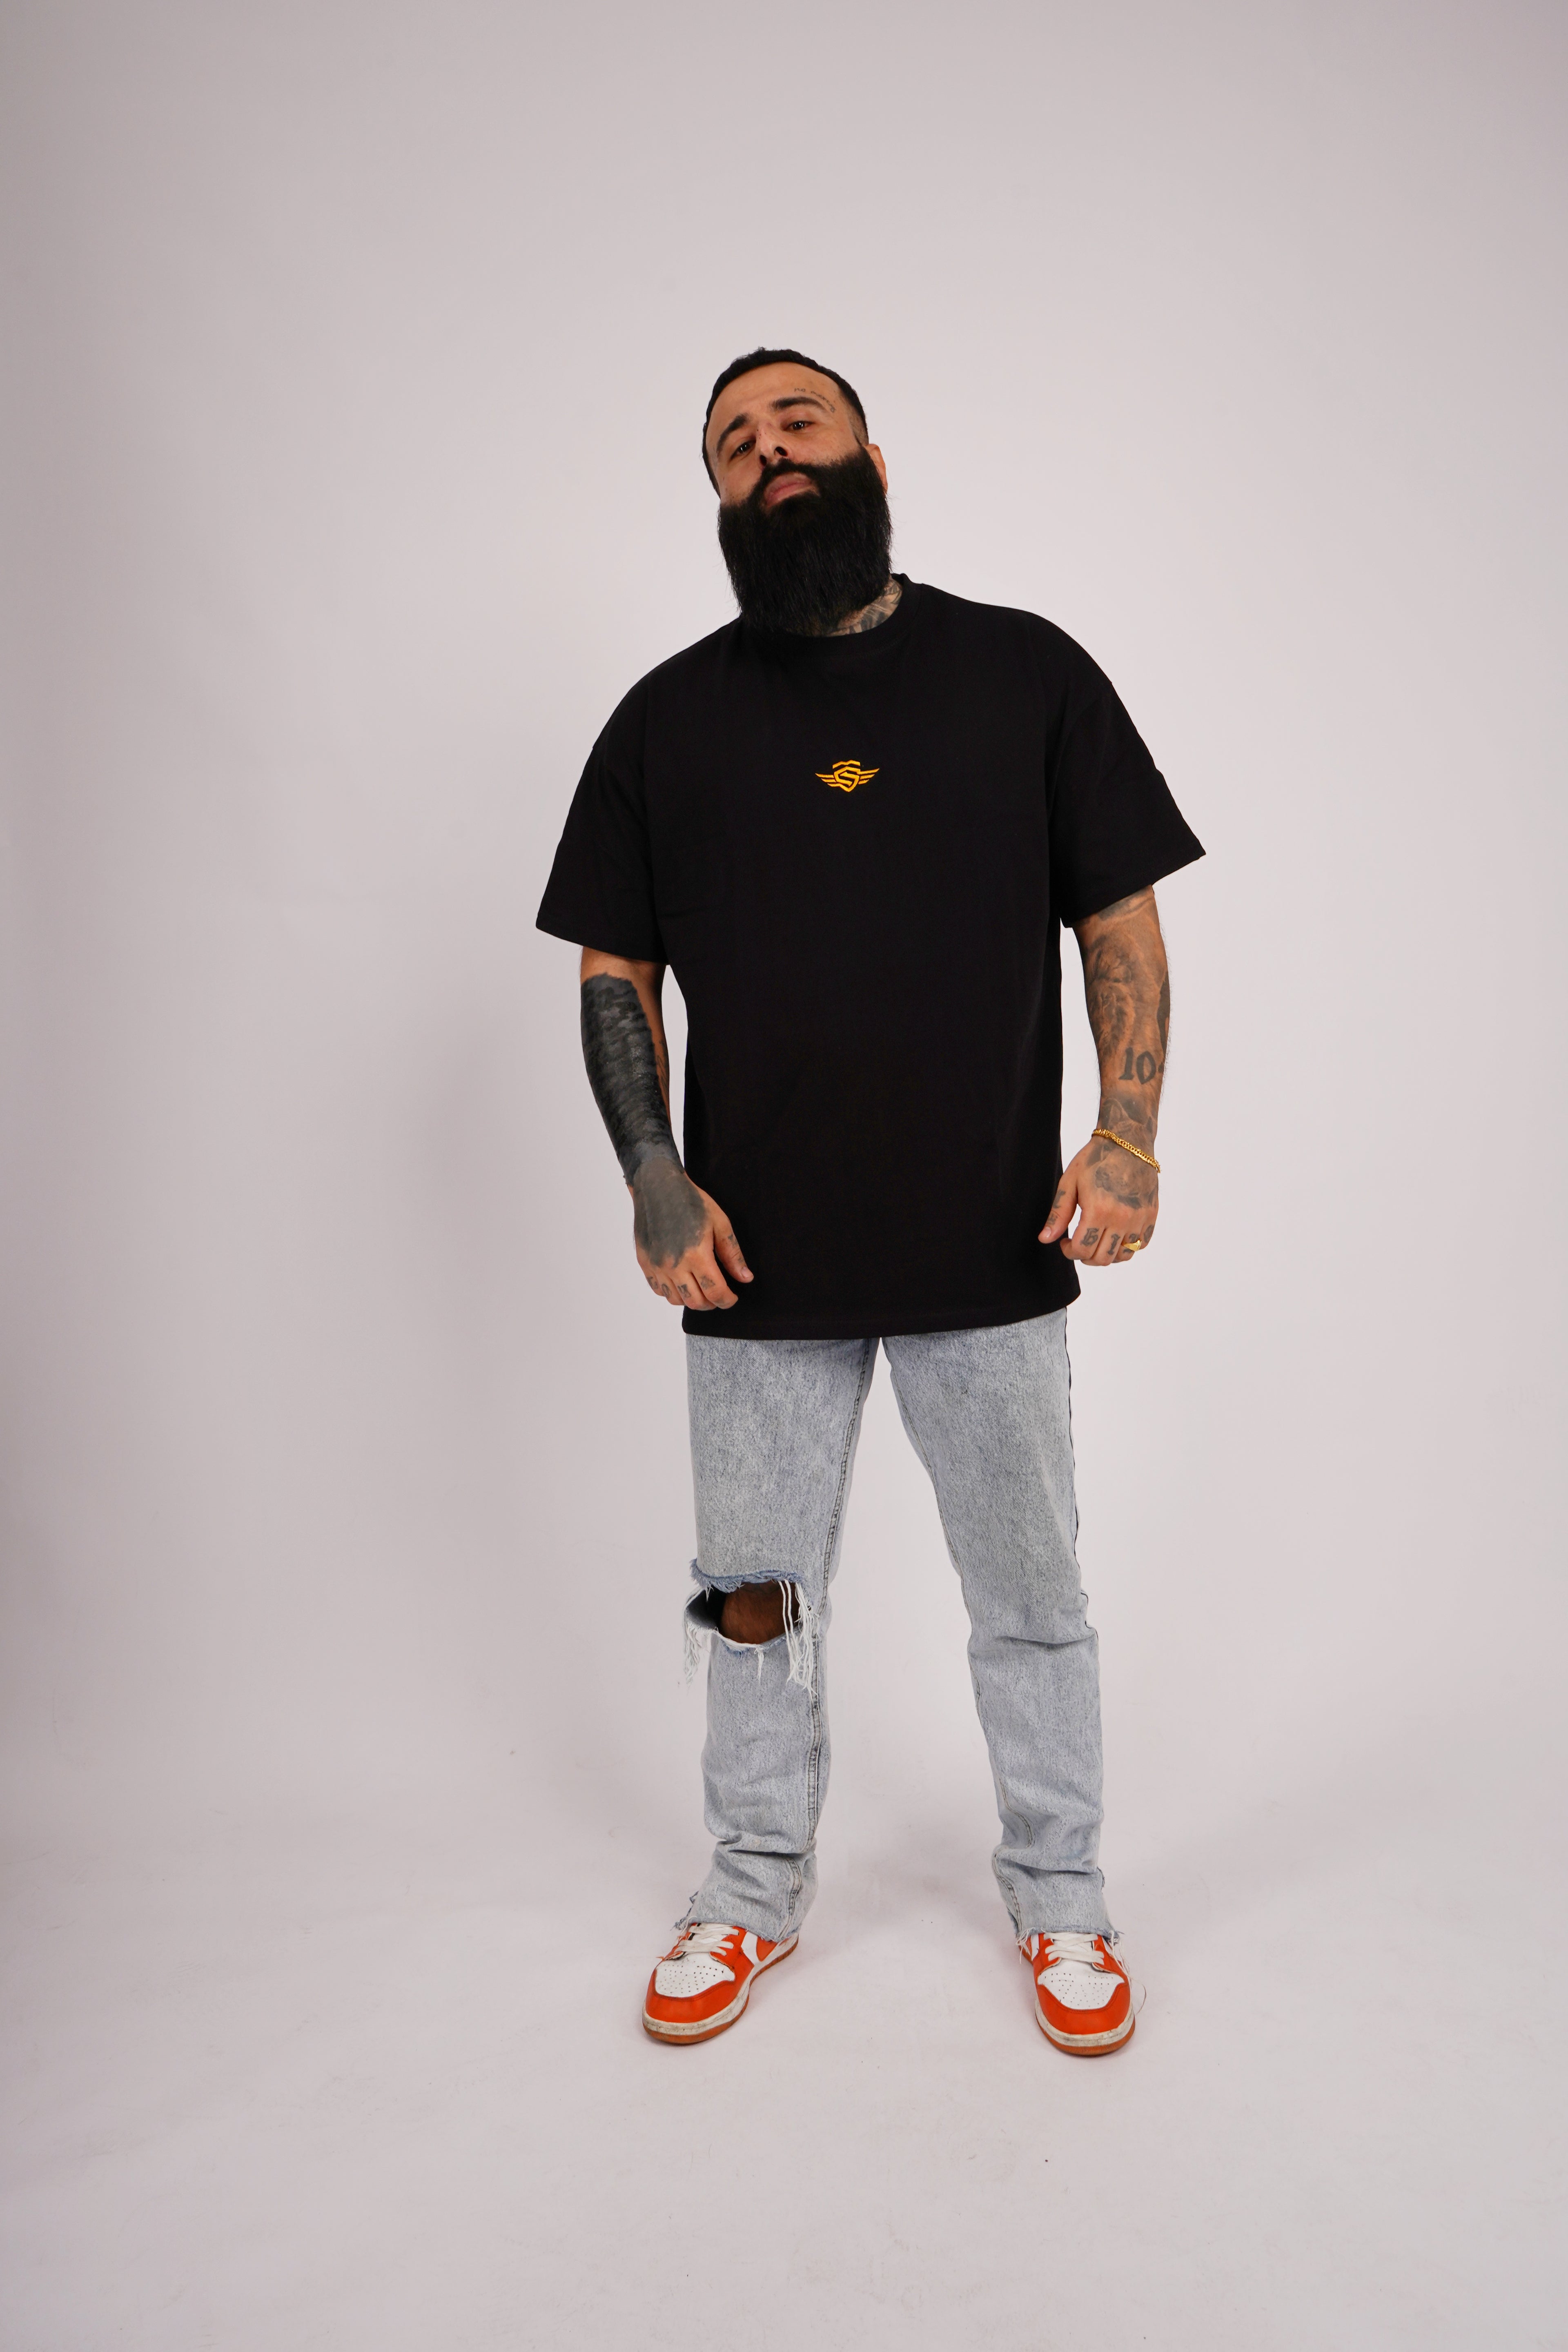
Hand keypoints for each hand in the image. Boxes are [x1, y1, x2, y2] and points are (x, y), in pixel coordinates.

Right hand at [631, 1160, 752, 1308]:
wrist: (657, 1186)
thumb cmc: (691, 1201)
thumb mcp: (720, 1223)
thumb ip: (732, 1254)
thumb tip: (745, 1279)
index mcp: (696, 1254)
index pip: (715, 1292)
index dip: (727, 1300)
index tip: (733, 1297)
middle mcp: (673, 1264)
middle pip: (696, 1302)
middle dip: (712, 1303)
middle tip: (719, 1293)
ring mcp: (656, 1265)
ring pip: (676, 1300)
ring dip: (692, 1299)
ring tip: (701, 1287)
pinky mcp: (645, 1262)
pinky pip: (659, 1290)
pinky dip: (673, 1291)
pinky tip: (682, 1280)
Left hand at [1039, 1135, 1157, 1266]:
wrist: (1127, 1142)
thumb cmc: (1095, 1159)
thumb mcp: (1069, 1183)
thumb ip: (1058, 1214)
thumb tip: (1045, 1239)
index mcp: (1099, 1211)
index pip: (1082, 1250)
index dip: (1069, 1251)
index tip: (1064, 1242)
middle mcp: (1122, 1218)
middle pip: (1102, 1258)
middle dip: (1085, 1256)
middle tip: (1079, 1243)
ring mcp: (1139, 1218)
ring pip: (1123, 1256)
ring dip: (1106, 1254)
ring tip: (1097, 1240)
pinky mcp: (1151, 1214)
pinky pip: (1140, 1244)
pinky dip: (1127, 1246)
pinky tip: (1115, 1234)